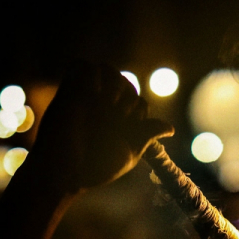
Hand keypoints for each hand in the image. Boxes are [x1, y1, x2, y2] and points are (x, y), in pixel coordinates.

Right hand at [28, 61, 173, 193]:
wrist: (67, 173)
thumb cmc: (96, 168)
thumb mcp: (128, 153)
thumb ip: (146, 136)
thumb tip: (170, 129)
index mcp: (118, 120)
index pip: (138, 101)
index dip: (138, 109)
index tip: (130, 125)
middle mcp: (103, 106)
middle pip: (125, 82)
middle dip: (127, 94)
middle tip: (118, 112)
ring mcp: (86, 97)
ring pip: (106, 68)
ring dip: (112, 82)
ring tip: (105, 102)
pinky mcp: (68, 92)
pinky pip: (81, 65)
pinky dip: (89, 73)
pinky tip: (91, 93)